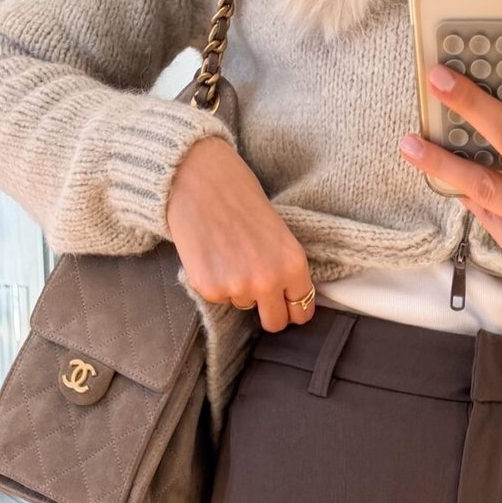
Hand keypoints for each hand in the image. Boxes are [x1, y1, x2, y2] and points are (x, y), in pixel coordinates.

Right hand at [167, 135, 315, 330]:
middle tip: (255, 288)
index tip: (284, 303)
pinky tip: (210, 253)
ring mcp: (238, 288)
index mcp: (293, 266)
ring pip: (243, 305)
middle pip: (274, 323)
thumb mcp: (279, 233)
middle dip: (267, 310)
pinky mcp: (210, 289)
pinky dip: (213, 281)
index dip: (292, 308)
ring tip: (227, 252)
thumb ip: (285, 268)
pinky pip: (218, 297)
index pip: (301, 312)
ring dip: (237, 287)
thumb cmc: (241, 197)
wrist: (199, 179)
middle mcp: (269, 282)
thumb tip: (286, 298)